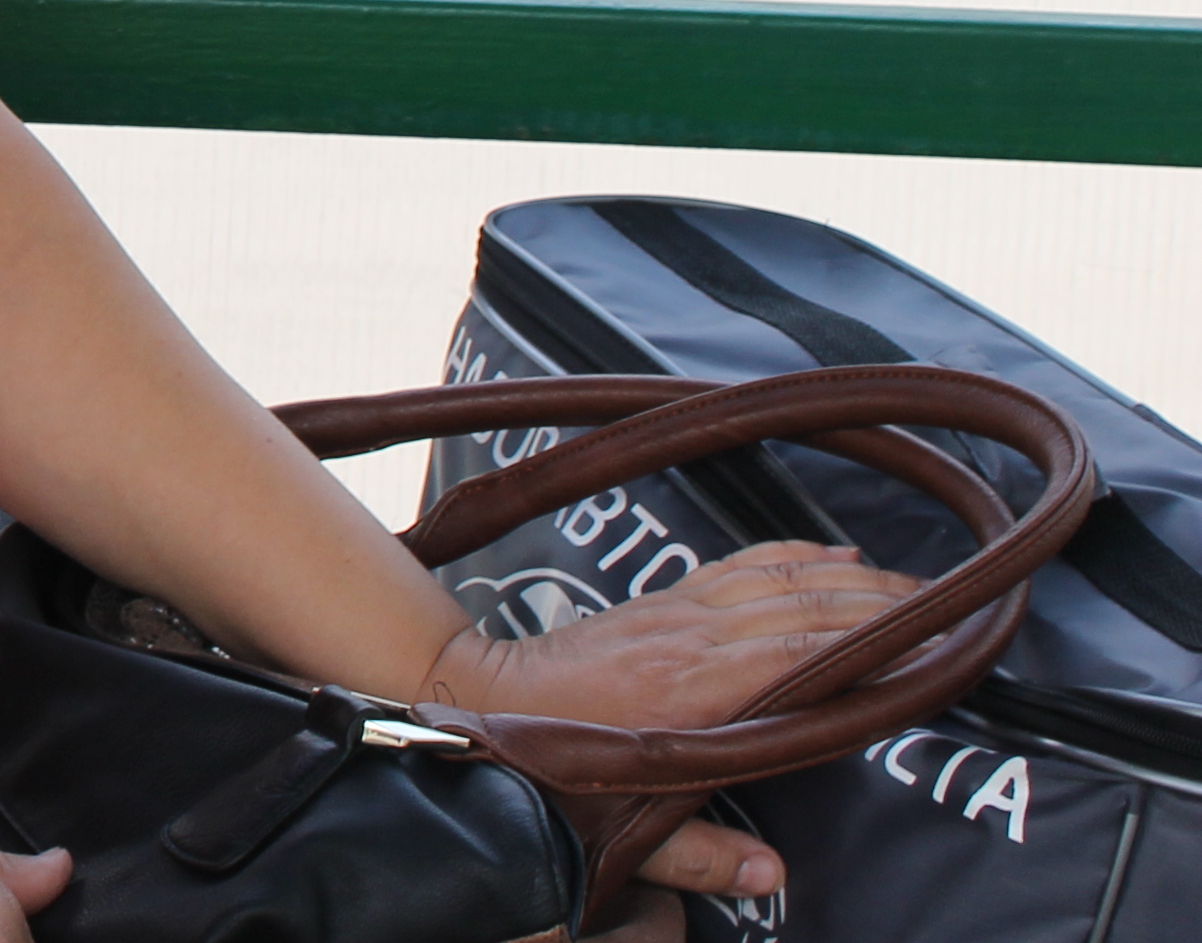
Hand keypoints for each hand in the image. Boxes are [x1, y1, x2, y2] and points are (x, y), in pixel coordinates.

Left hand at [431, 539, 926, 904]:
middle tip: (961, 612)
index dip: (875, 645)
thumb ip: (698, 856)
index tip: (940, 646)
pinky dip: (797, 556)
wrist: (473, 696)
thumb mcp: (618, 825)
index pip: (805, 653)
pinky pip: (745, 566)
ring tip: (923, 585)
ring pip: (783, 579)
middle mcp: (695, 638)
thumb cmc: (548, 767)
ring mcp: (680, 612)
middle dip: (890, 605)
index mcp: (694, 693)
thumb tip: (776, 878)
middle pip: (810, 607)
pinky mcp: (666, 601)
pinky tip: (837, 554)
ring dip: (856, 577)